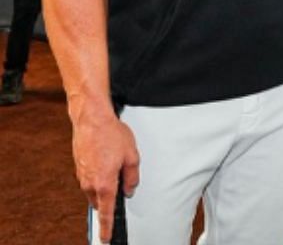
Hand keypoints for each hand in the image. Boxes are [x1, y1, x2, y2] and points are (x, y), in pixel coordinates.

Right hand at [71, 110, 139, 243]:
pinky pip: (90, 179)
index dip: (106, 227)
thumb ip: (132, 177)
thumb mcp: (132, 157)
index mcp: (104, 184)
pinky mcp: (79, 168)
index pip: (106, 212)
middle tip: (121, 184)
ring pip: (94, 190)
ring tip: (115, 164)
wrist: (91, 120)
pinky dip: (98, 176)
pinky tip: (106, 161)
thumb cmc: (112, 135)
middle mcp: (90, 183)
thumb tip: (129, 190)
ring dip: (104, 185)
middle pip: (100, 201)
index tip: (106, 238)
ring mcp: (82, 175)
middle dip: (109, 198)